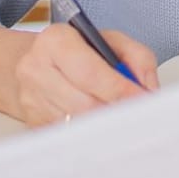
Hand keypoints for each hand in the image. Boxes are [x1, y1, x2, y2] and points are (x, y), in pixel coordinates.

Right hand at [9, 24, 157, 126]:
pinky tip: (101, 125)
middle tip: (137, 114)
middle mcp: (36, 69)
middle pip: (85, 104)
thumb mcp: (113, 41)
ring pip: (78, 123)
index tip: (142, 99)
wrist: (39, 63)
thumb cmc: (79, 51)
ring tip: (120, 117)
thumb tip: (148, 88)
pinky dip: (91, 134)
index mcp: (56, 41)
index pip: (90, 73)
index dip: (120, 90)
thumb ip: (138, 58)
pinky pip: (69, 136)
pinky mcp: (33, 123)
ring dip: (105, 124)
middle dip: (116, 110)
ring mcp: (31, 99)